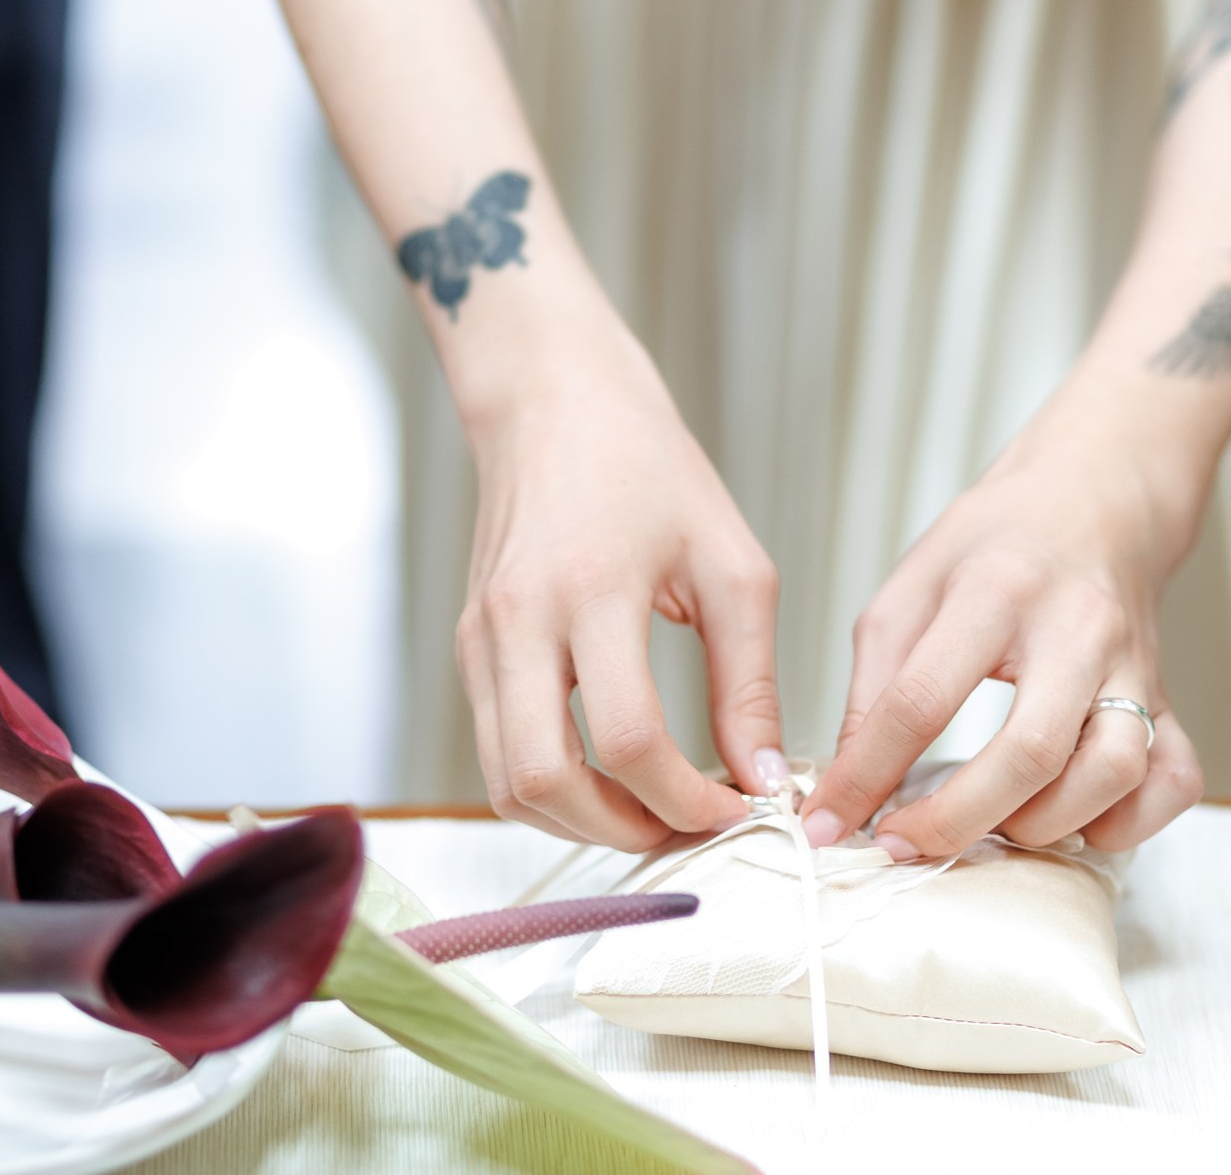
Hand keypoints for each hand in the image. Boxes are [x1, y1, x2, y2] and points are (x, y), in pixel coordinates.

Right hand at [457, 312, 784, 851]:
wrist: (554, 400)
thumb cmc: (648, 466)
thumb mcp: (731, 564)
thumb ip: (748, 679)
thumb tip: (761, 776)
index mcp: (591, 588)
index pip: (628, 738)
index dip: (687, 797)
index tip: (737, 804)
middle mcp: (519, 620)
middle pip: (543, 782)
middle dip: (623, 830)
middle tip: (688, 827)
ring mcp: (481, 637)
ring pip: (504, 782)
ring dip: (580, 821)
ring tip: (652, 811)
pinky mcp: (468, 645)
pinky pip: (494, 749)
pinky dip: (551, 785)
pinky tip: (611, 773)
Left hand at [802, 403, 1202, 859]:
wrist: (1095, 500)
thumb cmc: (997, 546)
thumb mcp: (911, 587)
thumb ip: (874, 684)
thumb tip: (849, 782)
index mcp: (995, 590)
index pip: (921, 700)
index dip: (865, 774)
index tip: (827, 822)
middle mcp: (1076, 630)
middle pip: (1028, 752)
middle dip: (955, 821)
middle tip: (901, 844)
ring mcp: (1135, 667)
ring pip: (1112, 773)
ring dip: (1043, 825)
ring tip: (992, 823)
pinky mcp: (1171, 699)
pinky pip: (1172, 783)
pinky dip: (1126, 823)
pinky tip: (1074, 817)